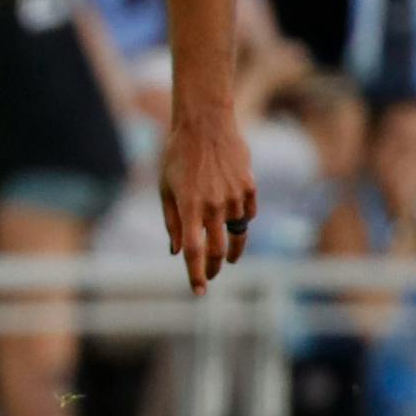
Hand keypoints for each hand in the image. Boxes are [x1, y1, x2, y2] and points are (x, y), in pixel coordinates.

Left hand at [159, 110, 257, 294]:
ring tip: (226, 257)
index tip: (198, 291)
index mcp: (189, 207)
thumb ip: (172, 222)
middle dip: (214, 268)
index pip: (195, 251)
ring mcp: (235, 196)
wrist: (205, 124)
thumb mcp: (165, 189)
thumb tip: (177, 252)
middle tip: (210, 277)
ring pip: (235, 233)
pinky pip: (248, 215)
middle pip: (219, 250)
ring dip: (229, 246)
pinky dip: (240, 224)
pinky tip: (234, 226)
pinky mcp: (250, 187)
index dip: (196, 274)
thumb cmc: (177, 156)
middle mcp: (214, 205)